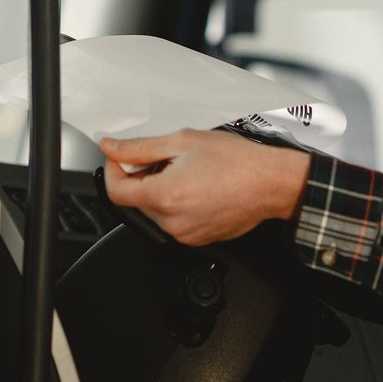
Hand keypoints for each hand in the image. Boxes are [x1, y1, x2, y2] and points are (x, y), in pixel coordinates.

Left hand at [100, 128, 310, 246]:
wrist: (271, 183)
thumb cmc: (236, 161)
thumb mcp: (183, 141)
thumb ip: (141, 147)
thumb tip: (111, 148)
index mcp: (165, 196)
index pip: (116, 192)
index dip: (113, 171)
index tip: (121, 158)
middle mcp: (173, 222)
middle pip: (136, 201)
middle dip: (141, 178)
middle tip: (164, 159)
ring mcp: (186, 235)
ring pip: (155, 212)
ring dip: (160, 191)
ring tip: (185, 172)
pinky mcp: (198, 240)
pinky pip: (174, 222)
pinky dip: (176, 205)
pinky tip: (196, 187)